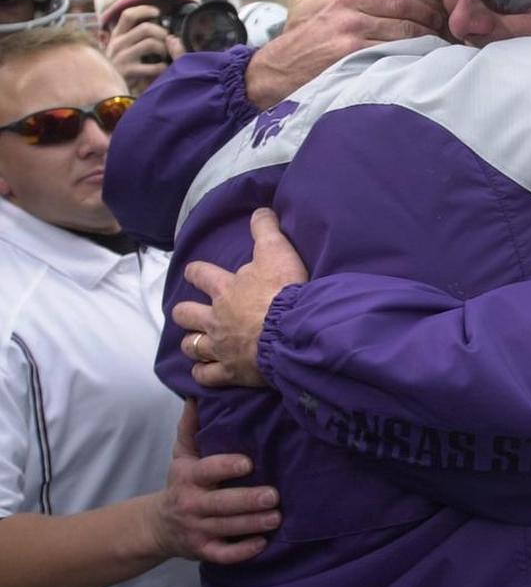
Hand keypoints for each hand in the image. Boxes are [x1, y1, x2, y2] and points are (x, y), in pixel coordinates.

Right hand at [102, 4, 184, 95]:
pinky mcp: (128, 72)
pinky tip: (163, 70)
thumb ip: (135, 38)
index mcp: (116, 36)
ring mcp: (122, 57)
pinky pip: (154, 66)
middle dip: (162, 33)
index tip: (158, 12)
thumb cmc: (122, 70)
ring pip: (151, 43)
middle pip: (145, 28)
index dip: (144, 10)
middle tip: (167, 41)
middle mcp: (117, 43)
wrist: (107, 94)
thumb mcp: (122, 50)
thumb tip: (162, 29)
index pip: (128, 14)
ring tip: (165, 56)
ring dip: (164, 48)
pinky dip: (164, 67)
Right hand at [145, 400, 280, 563]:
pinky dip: (242, 552)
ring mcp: (197, 529)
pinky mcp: (203, 550)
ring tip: (277, 517)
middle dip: (247, 501)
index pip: (207, 471)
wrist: (156, 525)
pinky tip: (263, 543)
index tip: (249, 463)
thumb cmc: (180, 482)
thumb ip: (190, 427)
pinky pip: (223, 554)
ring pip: (225, 529)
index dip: (226, 467)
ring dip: (252, 524)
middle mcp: (191, 504)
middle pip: (220, 504)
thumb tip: (197, 393)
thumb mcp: (181, 454)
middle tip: (274, 495)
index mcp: (188, 477)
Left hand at [174, 208, 308, 387]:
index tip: (194, 272)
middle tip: (190, 312)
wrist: (291, 330)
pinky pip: (206, 377)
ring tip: (196, 343)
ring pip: (191, 346)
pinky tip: (203, 373)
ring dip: (192, 343)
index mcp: (225, 288)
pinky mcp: (229, 371)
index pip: (201, 274)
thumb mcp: (277, 251)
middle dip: (184, 312)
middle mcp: (215, 317)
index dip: (196, 272)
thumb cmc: (283, 290)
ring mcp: (219, 347)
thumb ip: (266, 229)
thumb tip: (260, 209)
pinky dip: (203, 375)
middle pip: (185, 314)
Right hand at [245, 0, 445, 109]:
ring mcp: (354, 46)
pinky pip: (391, 64)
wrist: (275, 73)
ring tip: (439, 53)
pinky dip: (409, 66)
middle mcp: (353, 21)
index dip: (422, 10)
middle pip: (405, 24)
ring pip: (402, 45)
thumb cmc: (295, 36)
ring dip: (424, 50)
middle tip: (445, 36)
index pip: (397, 2)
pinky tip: (422, 70)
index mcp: (346, 2)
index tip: (437, 16)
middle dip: (429, 30)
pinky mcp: (354, 69)